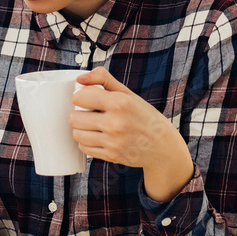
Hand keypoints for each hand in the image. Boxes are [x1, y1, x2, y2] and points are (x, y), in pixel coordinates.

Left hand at [69, 67, 193, 201]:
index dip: (80, 96)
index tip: (86, 98)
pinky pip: (84, 148)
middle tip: (89, 113)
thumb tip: (79, 79)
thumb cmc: (143, 116)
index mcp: (120, 103)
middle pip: (74, 117)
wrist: (162, 145)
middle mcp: (116, 123)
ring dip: (81, 129)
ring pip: (76, 134)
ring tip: (92, 125)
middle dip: (78, 113)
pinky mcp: (111, 156)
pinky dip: (87, 142)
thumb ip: (103, 79)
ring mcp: (113, 142)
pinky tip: (97, 136)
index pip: (80, 97)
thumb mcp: (127, 93)